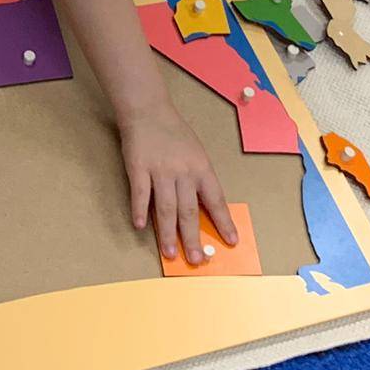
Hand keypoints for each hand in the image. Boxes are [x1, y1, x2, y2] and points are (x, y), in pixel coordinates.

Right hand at [119, 100, 236, 262]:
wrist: (148, 109)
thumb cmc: (174, 132)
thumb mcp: (195, 152)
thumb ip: (198, 178)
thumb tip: (203, 209)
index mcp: (201, 167)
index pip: (215, 200)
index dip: (223, 222)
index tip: (231, 241)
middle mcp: (183, 171)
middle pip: (189, 210)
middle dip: (193, 237)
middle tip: (196, 259)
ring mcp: (160, 170)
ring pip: (166, 207)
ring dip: (168, 233)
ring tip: (170, 253)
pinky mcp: (138, 167)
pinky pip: (140, 193)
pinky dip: (140, 211)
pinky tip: (141, 226)